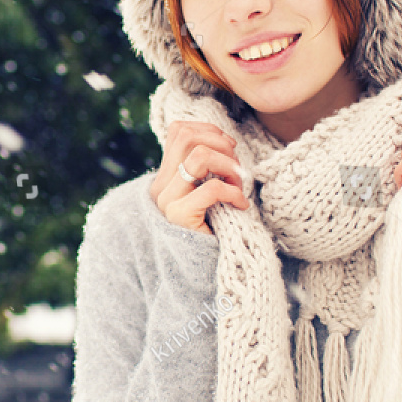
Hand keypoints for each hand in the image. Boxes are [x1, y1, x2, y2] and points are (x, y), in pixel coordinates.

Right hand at [150, 120, 249, 235]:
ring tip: (238, 185)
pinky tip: (240, 205)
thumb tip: (225, 141)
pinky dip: (234, 193)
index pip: (178, 130)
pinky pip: (212, 188)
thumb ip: (206, 170)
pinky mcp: (179, 217)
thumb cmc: (213, 228)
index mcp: (165, 175)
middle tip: (236, 167)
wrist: (201, 271)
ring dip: (228, 167)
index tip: (228, 148)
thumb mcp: (206, 191)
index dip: (209, 131)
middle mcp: (161, 185)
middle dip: (221, 145)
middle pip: (188, 137)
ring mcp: (167, 201)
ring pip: (199, 156)